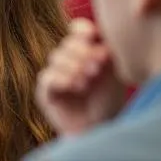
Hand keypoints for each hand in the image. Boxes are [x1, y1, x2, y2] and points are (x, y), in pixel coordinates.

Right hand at [36, 19, 126, 136]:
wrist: (100, 129)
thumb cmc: (110, 101)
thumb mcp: (114, 73)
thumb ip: (106, 52)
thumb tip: (98, 33)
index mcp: (86, 51)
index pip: (77, 30)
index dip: (83, 31)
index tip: (93, 35)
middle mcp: (69, 60)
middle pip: (67, 43)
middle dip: (82, 52)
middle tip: (98, 66)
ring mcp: (55, 76)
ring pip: (56, 58)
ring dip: (73, 67)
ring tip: (88, 81)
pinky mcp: (46, 92)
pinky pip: (48, 77)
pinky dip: (61, 79)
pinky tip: (75, 86)